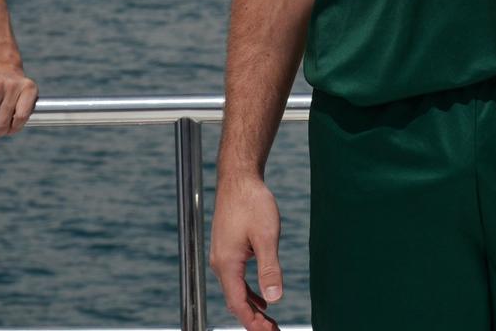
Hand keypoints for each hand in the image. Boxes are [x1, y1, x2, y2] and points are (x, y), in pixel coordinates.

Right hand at [210, 171, 283, 330]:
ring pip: (236, 291)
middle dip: (254, 320)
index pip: (238, 304)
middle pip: (235, 301)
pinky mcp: (228, 249)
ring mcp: (222, 256)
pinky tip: (263, 299)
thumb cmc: (253, 203)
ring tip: (270, 323)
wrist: (239, 178)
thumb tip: (275, 299)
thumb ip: (270, 269)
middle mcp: (220, 263)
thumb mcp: (267, 236)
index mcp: (227, 264)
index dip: (253, 323)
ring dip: (252, 308)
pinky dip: (249, 293)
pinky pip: (236, 280)